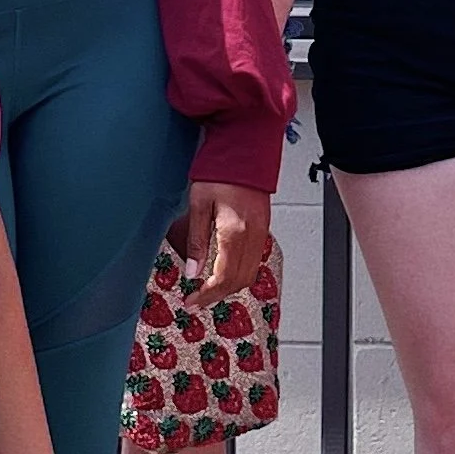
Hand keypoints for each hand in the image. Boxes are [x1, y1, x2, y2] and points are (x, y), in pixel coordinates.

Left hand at [180, 180, 270, 302]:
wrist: (244, 152)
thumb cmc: (220, 171)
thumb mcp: (199, 205)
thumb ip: (196, 241)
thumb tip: (192, 271)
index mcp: (235, 232)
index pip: (223, 277)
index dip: (206, 294)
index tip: (191, 301)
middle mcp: (253, 236)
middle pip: (238, 281)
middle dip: (216, 296)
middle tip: (196, 301)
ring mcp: (261, 234)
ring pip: (249, 275)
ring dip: (228, 288)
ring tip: (208, 291)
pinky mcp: (263, 229)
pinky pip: (254, 262)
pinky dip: (238, 274)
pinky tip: (223, 273)